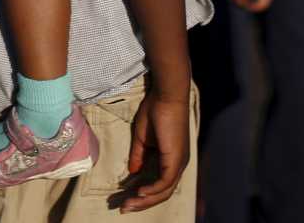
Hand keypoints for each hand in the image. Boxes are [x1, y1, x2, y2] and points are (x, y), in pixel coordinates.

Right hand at [122, 86, 190, 212]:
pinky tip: (139, 192)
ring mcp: (179, 163)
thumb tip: (133, 172)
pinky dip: (152, 190)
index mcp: (172, 159)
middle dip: (142, 203)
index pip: (160, 185)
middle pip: (162, 193)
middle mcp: (178, 164)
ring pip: (164, 191)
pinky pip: (164, 182)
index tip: (125, 199)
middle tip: (124, 208)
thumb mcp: (142, 138)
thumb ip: (139, 155)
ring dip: (145, 200)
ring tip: (128, 204)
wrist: (166, 96)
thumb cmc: (155, 111)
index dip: (143, 194)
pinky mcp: (176, 160)